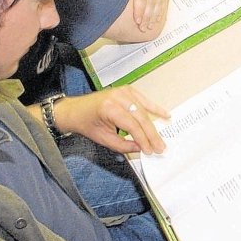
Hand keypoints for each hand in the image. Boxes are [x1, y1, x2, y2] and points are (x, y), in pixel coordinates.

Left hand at [52, 87, 168, 153]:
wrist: (76, 110)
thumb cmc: (86, 123)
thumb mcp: (103, 139)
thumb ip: (123, 145)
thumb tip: (141, 148)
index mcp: (109, 108)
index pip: (132, 125)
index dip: (143, 139)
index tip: (150, 150)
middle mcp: (117, 97)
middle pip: (140, 117)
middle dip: (151, 134)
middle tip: (159, 147)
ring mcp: (123, 91)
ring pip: (144, 110)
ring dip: (154, 125)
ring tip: (161, 138)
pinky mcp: (127, 91)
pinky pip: (144, 100)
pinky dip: (154, 108)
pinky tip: (165, 115)